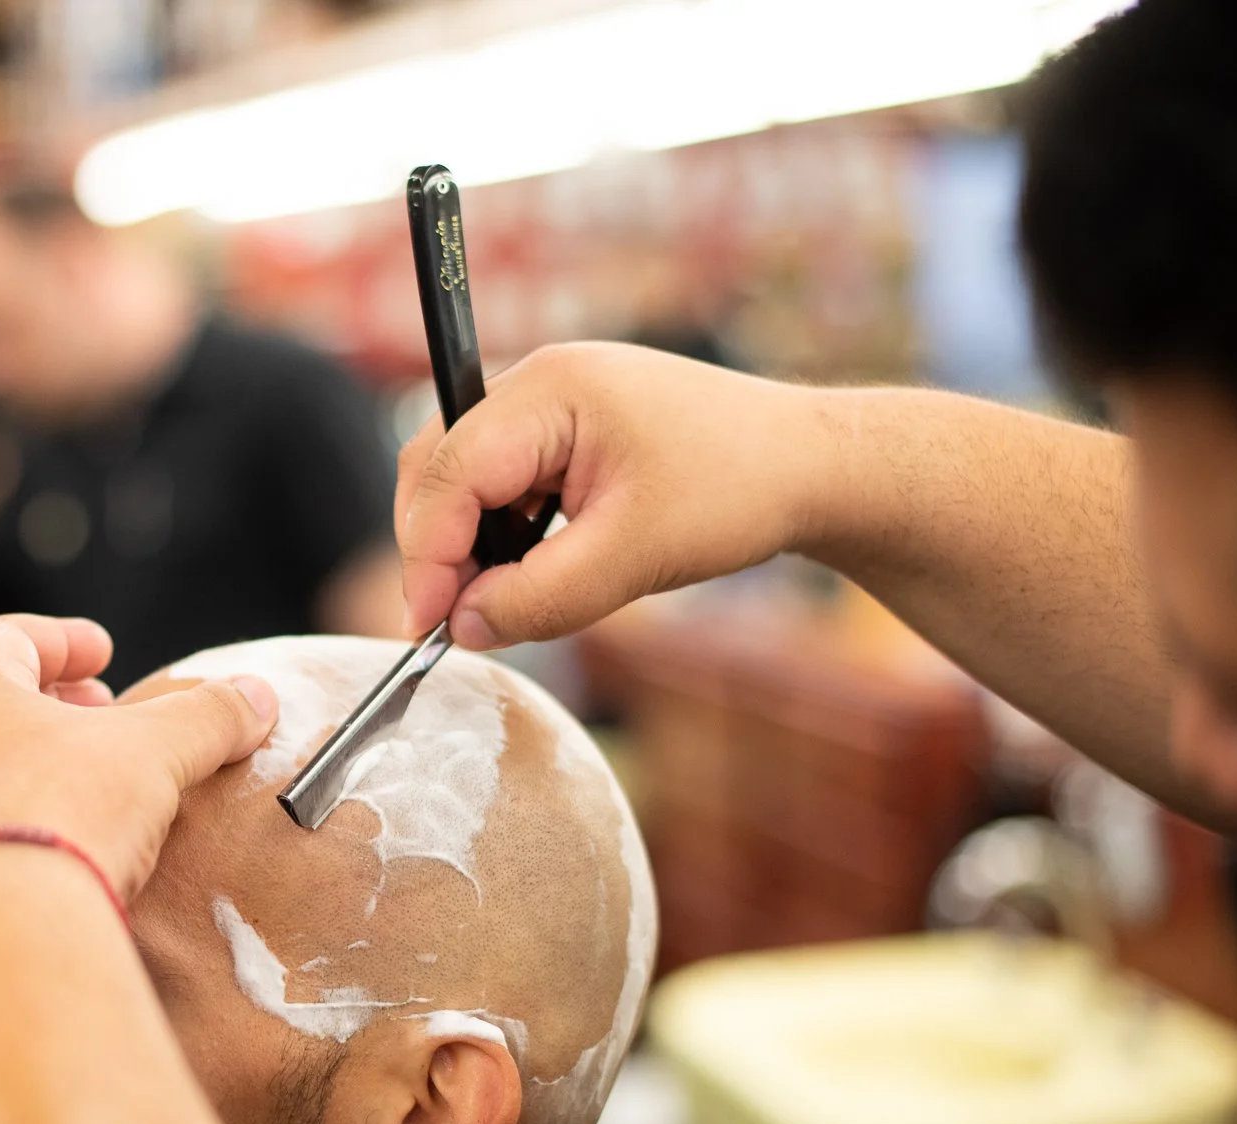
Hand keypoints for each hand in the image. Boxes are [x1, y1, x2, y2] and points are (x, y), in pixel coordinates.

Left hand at [0, 614, 277, 944]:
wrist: (15, 922)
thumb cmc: (77, 817)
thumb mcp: (162, 752)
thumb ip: (209, 717)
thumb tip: (257, 697)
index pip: (7, 640)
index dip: (57, 639)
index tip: (102, 656)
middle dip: (36, 706)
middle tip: (93, 720)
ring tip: (40, 789)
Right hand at [396, 341, 836, 647]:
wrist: (809, 465)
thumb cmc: (736, 493)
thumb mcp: (633, 558)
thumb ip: (539, 598)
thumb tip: (462, 628)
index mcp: (551, 389)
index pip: (449, 472)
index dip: (427, 554)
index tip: (428, 625)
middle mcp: (538, 381)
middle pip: (437, 465)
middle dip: (435, 547)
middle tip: (450, 622)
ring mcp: (550, 402)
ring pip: (464, 476)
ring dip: (466, 542)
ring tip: (495, 604)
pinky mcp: (565, 430)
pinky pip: (502, 481)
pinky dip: (499, 532)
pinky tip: (526, 574)